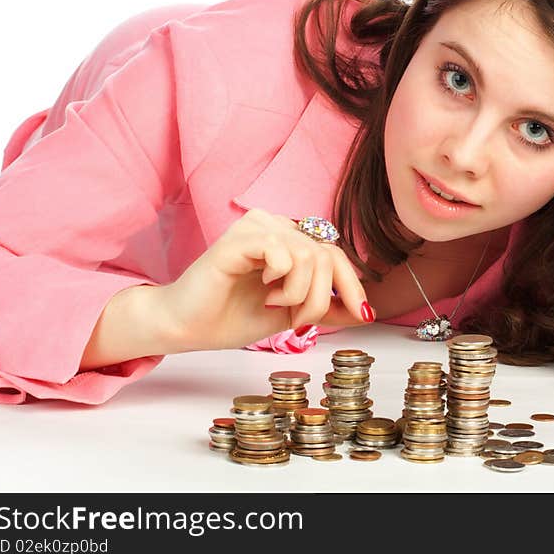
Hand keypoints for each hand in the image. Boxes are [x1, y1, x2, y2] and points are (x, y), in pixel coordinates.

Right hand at [160, 208, 372, 350]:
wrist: (187, 328)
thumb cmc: (231, 316)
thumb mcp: (292, 315)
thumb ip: (326, 308)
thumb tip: (367, 313)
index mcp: (288, 239)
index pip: (335, 254)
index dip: (353, 285)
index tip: (363, 316)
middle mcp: (275, 225)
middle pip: (326, 255)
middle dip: (321, 298)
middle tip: (298, 320)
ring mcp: (256, 227)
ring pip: (308, 255)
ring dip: (300, 293)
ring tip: (275, 304)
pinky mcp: (238, 238)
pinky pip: (282, 251)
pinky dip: (282, 279)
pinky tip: (264, 289)